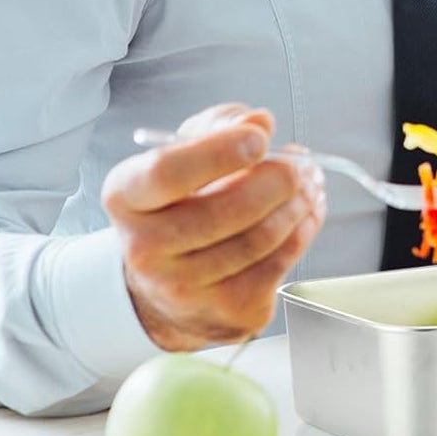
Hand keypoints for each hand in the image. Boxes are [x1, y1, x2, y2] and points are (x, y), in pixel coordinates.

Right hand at [102, 102, 325, 350]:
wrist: (169, 280)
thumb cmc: (182, 200)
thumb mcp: (188, 149)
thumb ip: (221, 125)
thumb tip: (258, 122)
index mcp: (127, 197)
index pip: (167, 173)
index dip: (219, 152)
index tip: (259, 138)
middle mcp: (145, 249)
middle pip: (225, 211)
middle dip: (278, 180)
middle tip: (301, 163)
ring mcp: (183, 289)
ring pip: (259, 240)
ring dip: (298, 204)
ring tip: (309, 182)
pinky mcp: (224, 313)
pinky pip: (277, 266)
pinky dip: (302, 232)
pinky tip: (307, 212)